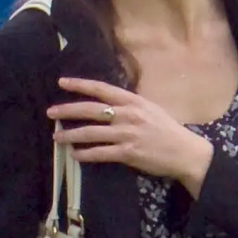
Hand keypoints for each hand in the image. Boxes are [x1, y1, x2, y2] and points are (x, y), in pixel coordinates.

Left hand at [49, 79, 213, 192]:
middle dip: (68, 110)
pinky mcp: (128, 153)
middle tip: (51, 112)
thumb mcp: (150, 109)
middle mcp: (128, 115)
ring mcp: (127, 134)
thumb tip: (108, 102)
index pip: (102, 89)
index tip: (62, 82)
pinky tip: (75, 154)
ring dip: (71, 135)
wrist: (186, 152)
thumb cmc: (167, 130)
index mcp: (133, 101)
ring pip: (92, 133)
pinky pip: (101, 153)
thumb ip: (129, 105)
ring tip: (57, 137)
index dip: (80, 85)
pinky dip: (85, 154)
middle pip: (91, 110)